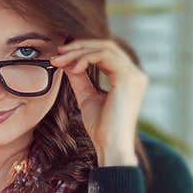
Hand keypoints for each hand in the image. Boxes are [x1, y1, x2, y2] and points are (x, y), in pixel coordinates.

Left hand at [50, 39, 147, 166]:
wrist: (110, 146)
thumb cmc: (101, 128)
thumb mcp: (87, 98)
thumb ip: (80, 79)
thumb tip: (68, 62)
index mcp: (127, 78)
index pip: (106, 53)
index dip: (82, 50)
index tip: (60, 56)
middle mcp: (135, 74)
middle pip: (106, 45)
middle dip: (79, 47)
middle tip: (57, 54)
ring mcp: (135, 75)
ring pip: (105, 48)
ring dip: (78, 52)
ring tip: (59, 62)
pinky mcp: (129, 78)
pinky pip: (105, 56)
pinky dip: (85, 58)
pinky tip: (73, 68)